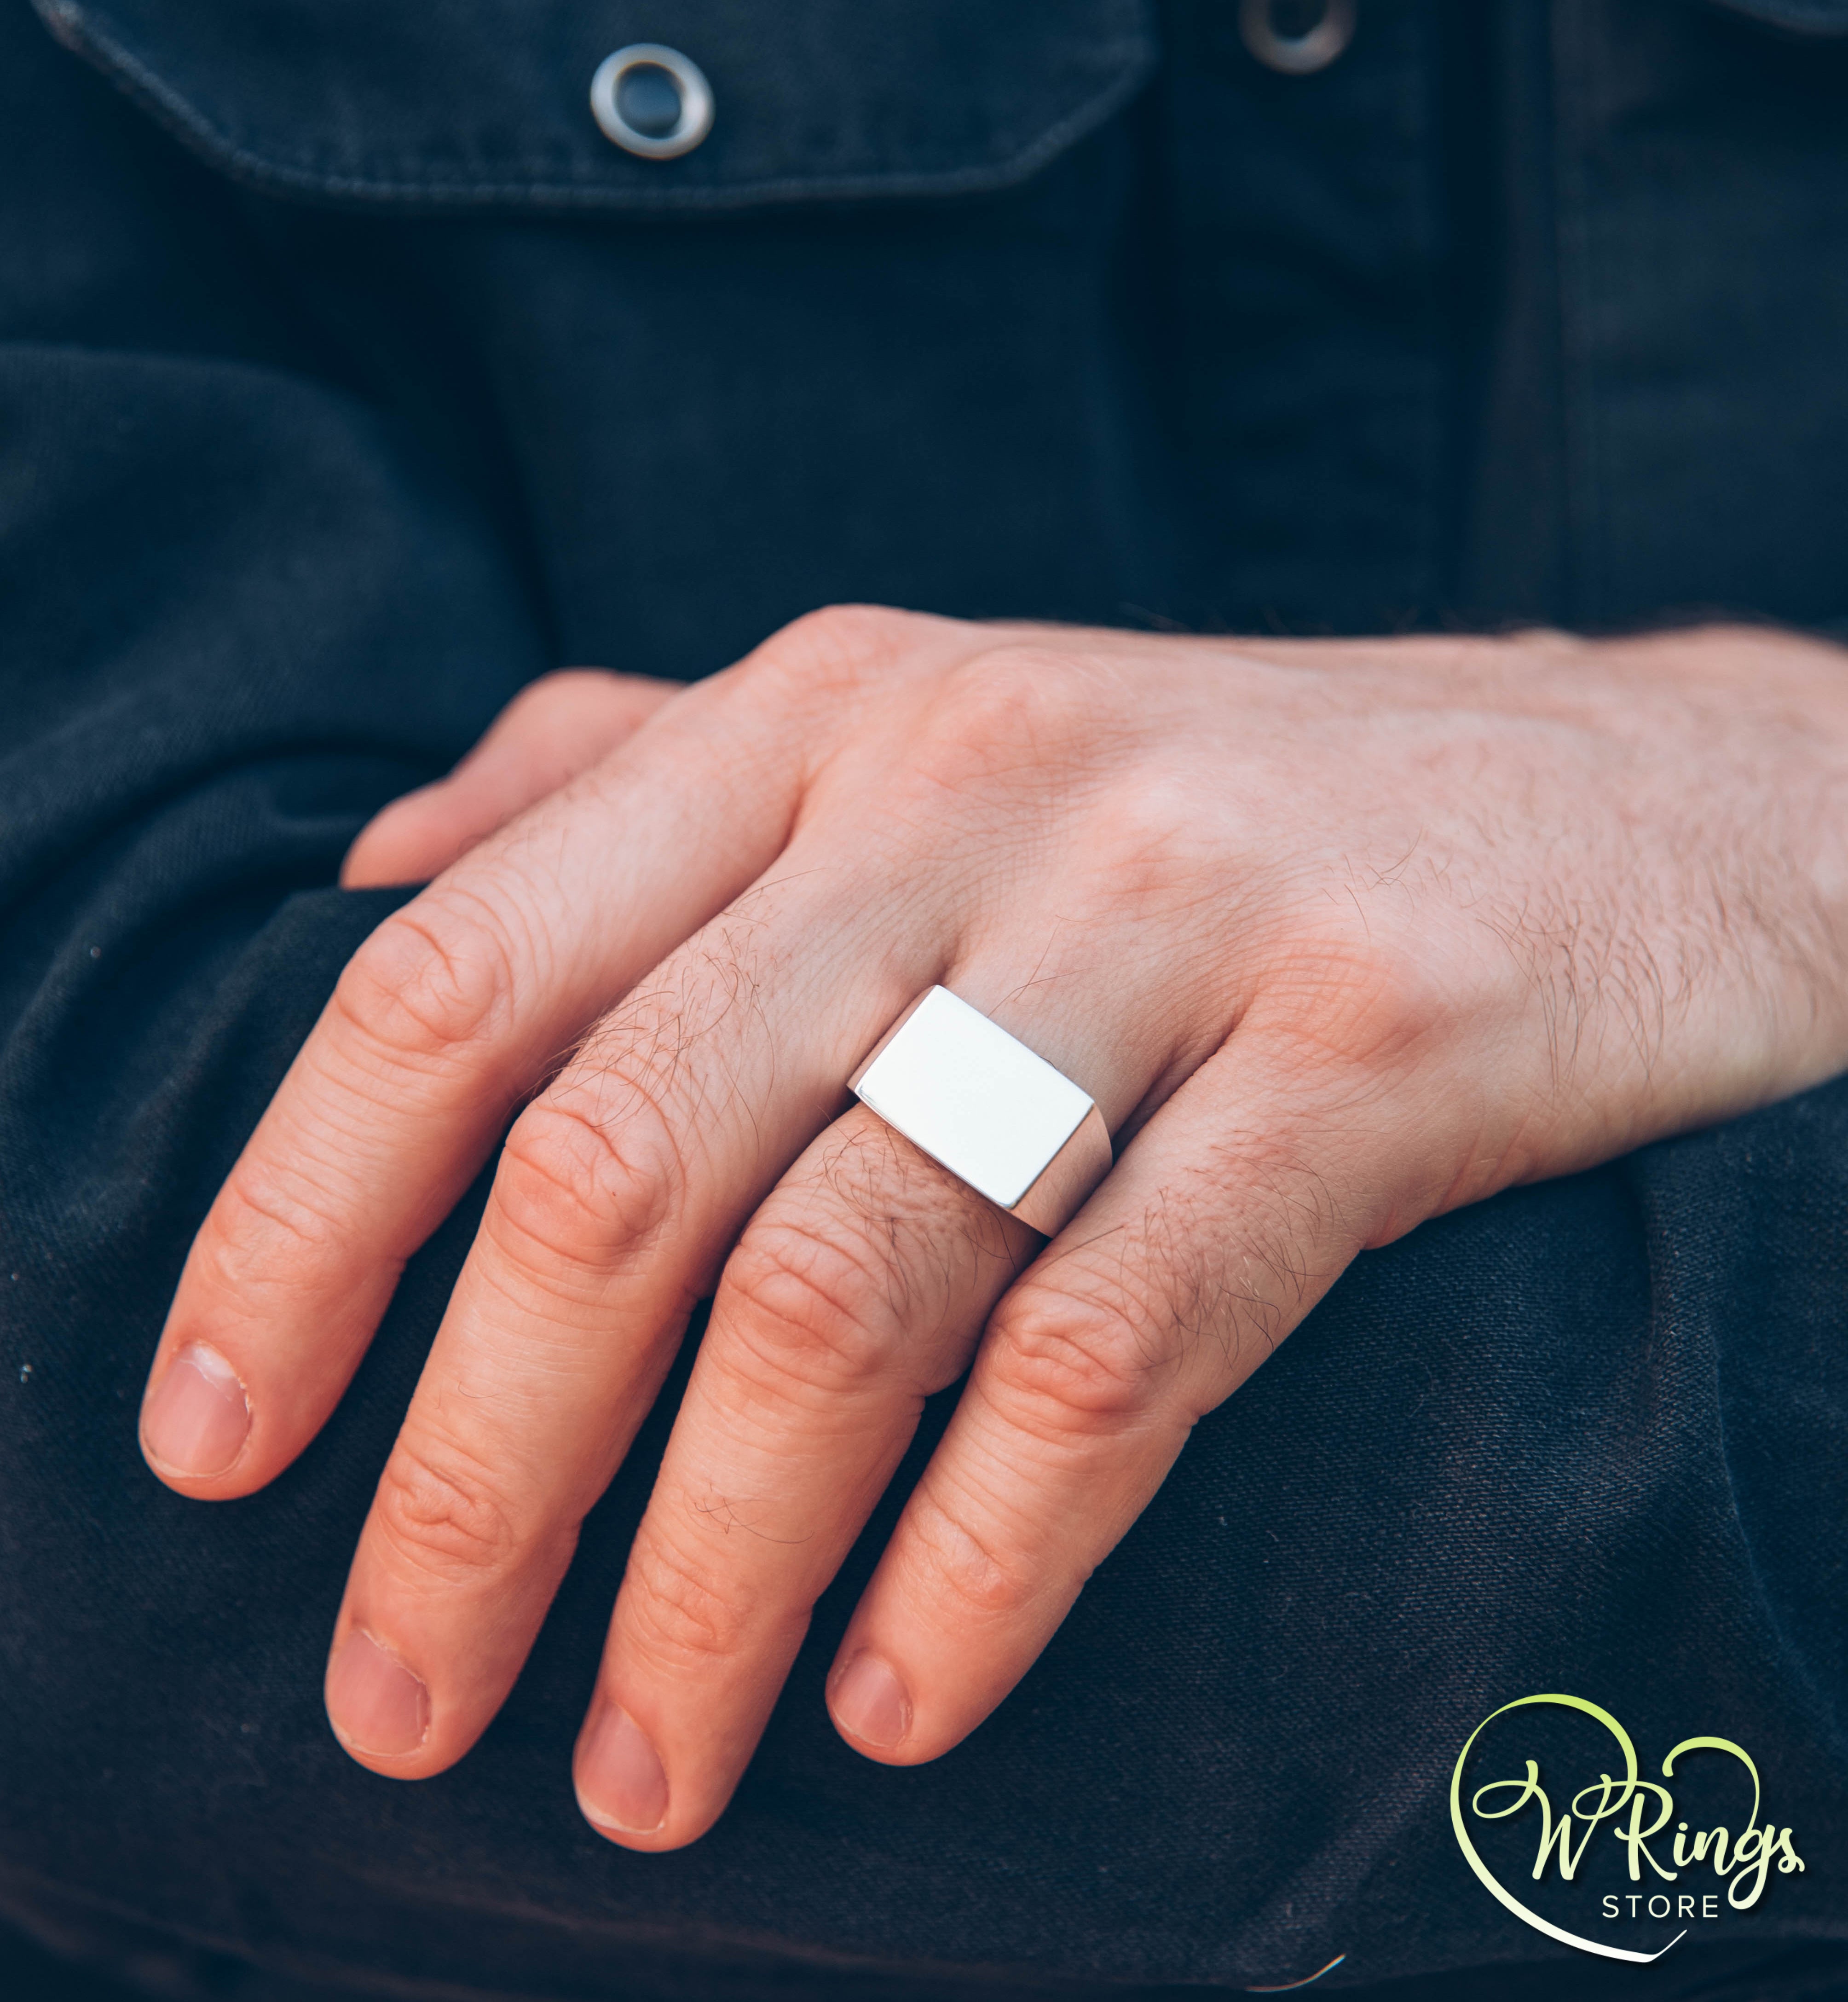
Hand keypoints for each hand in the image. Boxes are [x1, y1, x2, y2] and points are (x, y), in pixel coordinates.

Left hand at [139, 609, 1847, 1848]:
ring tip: (645, 1768)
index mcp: (818, 716)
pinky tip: (897, 1691)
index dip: (296, 1221)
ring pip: (852, 1288)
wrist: (1628, 801)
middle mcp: (963, 786)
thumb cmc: (1215, 805)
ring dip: (711, 1573)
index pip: (459, 978)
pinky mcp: (1370, 1048)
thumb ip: (630, 770)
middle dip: (476, 1470)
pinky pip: (1116, 1347)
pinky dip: (985, 1557)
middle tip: (404, 1697)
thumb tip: (376, 871)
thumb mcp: (911, 730)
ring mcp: (1175, 912)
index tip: (215, 1444)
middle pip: (622, 1165)